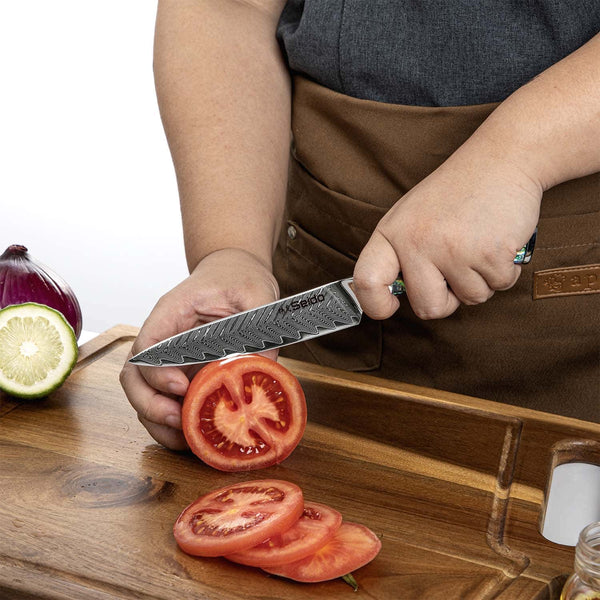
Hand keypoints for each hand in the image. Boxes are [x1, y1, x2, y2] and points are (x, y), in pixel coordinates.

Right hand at [119, 248, 278, 449]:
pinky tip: (194, 436)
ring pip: (145, 395)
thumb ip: (260, 326)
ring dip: (159, 422)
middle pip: (134, 377)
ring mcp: (170, 359)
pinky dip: (174, 424)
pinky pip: (168, 401)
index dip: (156, 373)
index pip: (147, 346)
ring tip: (187, 439)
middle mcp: (163, 338)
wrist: (236, 272)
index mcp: (172, 312)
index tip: (181, 388)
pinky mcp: (184, 373)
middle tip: (179, 421)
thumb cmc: (239, 277)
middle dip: (150, 405)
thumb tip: (262, 369)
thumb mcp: (257, 294)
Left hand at [352, 146, 541, 319]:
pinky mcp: (490, 254)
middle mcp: (417, 243)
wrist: (501, 159)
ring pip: (471, 298)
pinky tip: (498, 240)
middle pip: (429, 308)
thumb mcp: (411, 216)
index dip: (376, 304)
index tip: (389, 308)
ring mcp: (453, 250)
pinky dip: (504, 270)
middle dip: (448, 298)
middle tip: (457, 269)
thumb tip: (394, 294)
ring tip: (479, 242)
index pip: (367, 281)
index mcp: (391, 234)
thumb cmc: (455, 193)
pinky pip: (500, 285)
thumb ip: (401, 254)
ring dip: (481, 280)